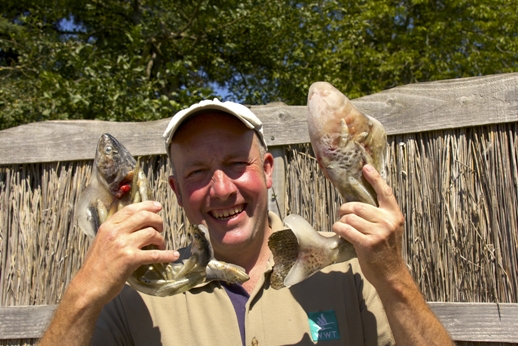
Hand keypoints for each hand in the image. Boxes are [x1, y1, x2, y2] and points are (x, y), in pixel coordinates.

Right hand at [75, 200, 178, 306]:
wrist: (88, 287)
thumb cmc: (96, 267)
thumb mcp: (102, 242)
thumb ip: (116, 232)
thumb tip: (135, 225)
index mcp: (108, 226)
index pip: (131, 209)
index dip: (147, 205)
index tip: (158, 207)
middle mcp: (116, 232)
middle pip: (145, 217)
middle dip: (158, 221)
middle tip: (161, 228)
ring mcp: (123, 245)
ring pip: (152, 233)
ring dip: (161, 239)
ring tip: (161, 245)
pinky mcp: (130, 259)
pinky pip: (155, 254)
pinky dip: (167, 255)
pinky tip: (173, 256)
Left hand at [332, 164, 405, 287]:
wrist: (391, 274)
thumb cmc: (386, 251)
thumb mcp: (390, 229)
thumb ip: (380, 215)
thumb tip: (360, 202)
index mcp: (395, 215)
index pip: (385, 192)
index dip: (374, 178)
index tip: (366, 168)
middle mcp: (388, 222)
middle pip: (358, 206)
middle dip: (345, 209)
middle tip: (342, 214)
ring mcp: (378, 233)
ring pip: (349, 217)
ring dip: (341, 220)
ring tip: (342, 226)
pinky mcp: (367, 243)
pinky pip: (345, 229)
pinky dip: (338, 229)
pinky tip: (339, 231)